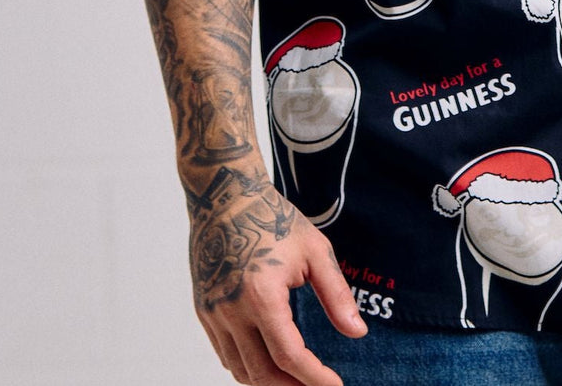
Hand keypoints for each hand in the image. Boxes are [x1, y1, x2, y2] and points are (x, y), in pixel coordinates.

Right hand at [187, 166, 365, 384]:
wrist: (224, 195)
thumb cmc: (272, 217)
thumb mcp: (314, 251)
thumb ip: (336, 295)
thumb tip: (358, 332)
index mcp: (262, 296)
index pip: (289, 357)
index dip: (314, 379)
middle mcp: (231, 311)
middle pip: (262, 373)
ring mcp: (213, 314)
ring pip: (239, 369)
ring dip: (267, 382)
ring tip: (295, 379)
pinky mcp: (203, 311)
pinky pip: (224, 353)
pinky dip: (247, 366)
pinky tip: (268, 362)